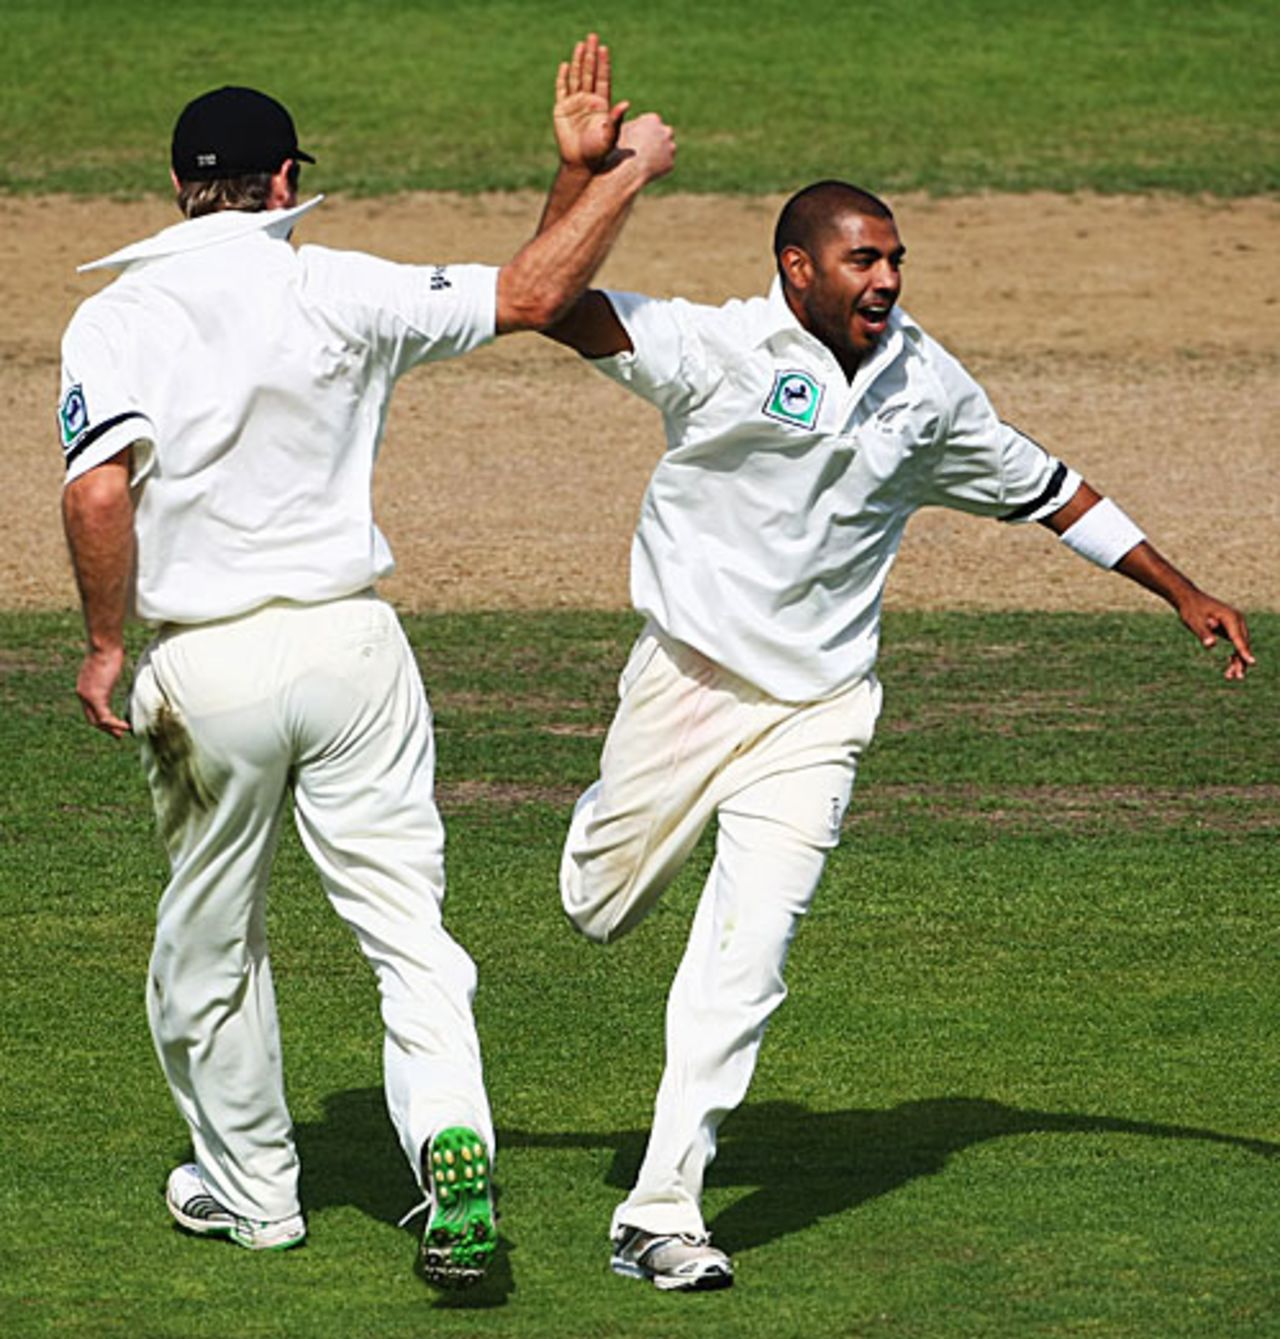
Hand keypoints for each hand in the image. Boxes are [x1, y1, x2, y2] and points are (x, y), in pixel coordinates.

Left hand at [76, 645, 130, 736]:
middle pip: (92, 718)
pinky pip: (105, 717)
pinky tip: (125, 726)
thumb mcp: (105, 666)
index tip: (114, 724)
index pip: (90, 709)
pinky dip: (115, 724)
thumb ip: (107, 673)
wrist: (103, 645)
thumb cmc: (108, 650)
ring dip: (111, 729)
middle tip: (117, 735)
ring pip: (98, 721)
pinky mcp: (96, 697)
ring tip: (121, 734)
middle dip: (105, 729)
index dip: (101, 719)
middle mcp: (82, 694)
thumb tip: (114, 668)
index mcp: (84, 687)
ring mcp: (88, 697)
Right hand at [554, 33, 628, 171]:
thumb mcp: (610, 135)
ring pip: (576, 77)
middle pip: (589, 73)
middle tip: (593, 36)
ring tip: (580, 44)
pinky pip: (561, 90)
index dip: (603, 64)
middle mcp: (588, 101)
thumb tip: (627, 102)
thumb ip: (617, 119)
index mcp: (601, 104)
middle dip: (591, 55)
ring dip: (578, 61)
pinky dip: (563, 78)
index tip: (604, 48)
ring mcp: (574, 104)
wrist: (581, 163)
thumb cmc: (598, 152)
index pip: (602, 79)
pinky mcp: (561, 109)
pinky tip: (566, 65)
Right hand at [614, 112, 676, 183]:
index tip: (638, 138)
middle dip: (658, 139)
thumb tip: (626, 104)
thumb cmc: (620, 148)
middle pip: (664, 133)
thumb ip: (624, 117)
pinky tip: (649, 168)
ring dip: (661, 151)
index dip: (645, 131)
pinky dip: (660, 165)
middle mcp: (666, 131)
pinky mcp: (670, 162)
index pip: (653, 123)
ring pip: (668, 148)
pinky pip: (666, 163)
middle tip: (645, 149)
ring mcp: (670, 147)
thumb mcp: (619, 128)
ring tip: (647, 159)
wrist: (627, 171)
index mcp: (653, 119)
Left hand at [1177, 589, 1255, 680]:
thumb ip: (1203, 633)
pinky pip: (1236, 644)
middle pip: (1243, 644)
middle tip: (1237, 677)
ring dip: (1237, 661)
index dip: (1244, 651)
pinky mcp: (1231, 629)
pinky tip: (1229, 669)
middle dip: (1241, 661)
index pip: (1239, 638)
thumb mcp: (1194, 622)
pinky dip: (1234, 656)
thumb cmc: (1191, 610)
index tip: (1251, 662)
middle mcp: (1237, 620)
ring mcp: (1235, 624)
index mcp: (1230, 617)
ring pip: (1241, 646)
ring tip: (1231, 677)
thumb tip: (1211, 645)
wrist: (1189, 599)